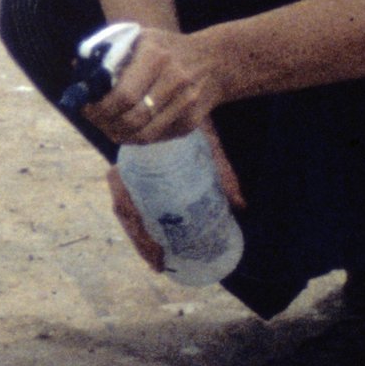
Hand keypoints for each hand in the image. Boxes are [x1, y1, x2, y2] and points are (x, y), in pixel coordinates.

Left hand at [81, 25, 226, 146]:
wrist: (215, 60)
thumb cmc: (166, 48)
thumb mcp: (140, 38)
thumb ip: (109, 52)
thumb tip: (77, 69)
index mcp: (156, 56)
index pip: (123, 96)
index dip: (100, 108)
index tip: (87, 107)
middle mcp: (175, 80)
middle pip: (132, 119)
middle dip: (105, 124)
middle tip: (94, 119)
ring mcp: (186, 104)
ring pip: (143, 135)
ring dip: (118, 134)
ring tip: (106, 125)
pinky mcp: (191, 122)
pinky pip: (156, 138)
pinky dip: (136, 137)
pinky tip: (127, 127)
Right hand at [105, 126, 245, 274]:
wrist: (181, 100)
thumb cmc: (191, 126)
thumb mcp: (208, 147)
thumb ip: (223, 173)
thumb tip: (240, 205)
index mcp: (133, 164)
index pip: (124, 205)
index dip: (138, 235)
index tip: (157, 255)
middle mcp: (125, 171)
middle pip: (126, 215)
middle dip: (140, 244)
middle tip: (161, 265)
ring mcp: (130, 176)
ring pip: (128, 214)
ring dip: (141, 239)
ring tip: (160, 262)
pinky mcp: (138, 179)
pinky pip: (134, 206)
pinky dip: (143, 226)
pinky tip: (157, 245)